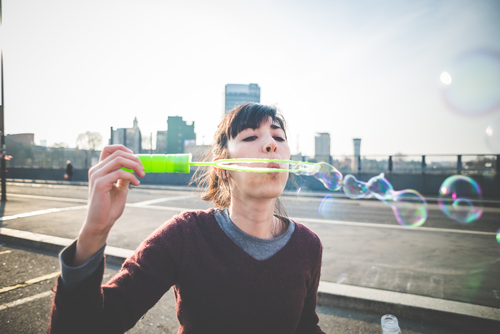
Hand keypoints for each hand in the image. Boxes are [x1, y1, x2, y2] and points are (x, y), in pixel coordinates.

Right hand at [73, 145, 144, 265]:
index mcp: (100, 169)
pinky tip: (137, 184)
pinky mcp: (100, 183)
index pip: (109, 149)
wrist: (101, 222)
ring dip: (134, 165)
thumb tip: (134, 166)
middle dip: (134, 159)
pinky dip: (131, 176)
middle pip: (118, 153)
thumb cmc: (109, 207)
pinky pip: (119, 173)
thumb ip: (124, 176)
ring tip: (142, 175)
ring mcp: (96, 176)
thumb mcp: (120, 188)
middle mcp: (96, 170)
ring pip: (119, 160)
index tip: (136, 158)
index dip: (124, 149)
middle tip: (143, 170)